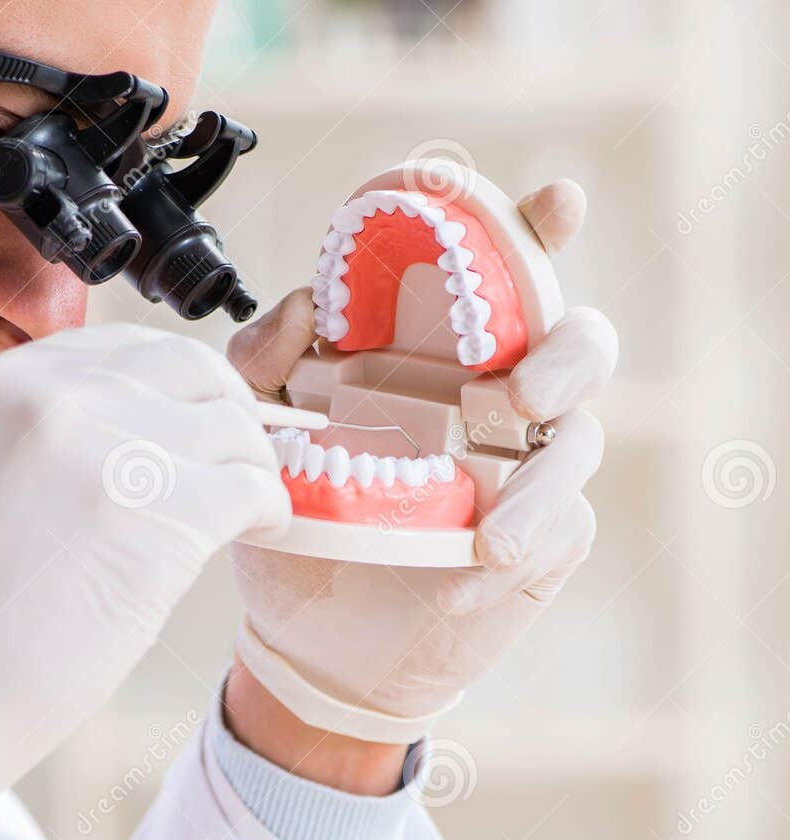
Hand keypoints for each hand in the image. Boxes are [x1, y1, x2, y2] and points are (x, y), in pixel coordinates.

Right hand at [0, 324, 291, 823]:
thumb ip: (28, 438)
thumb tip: (117, 437)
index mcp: (2, 383)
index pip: (127, 348)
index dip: (174, 388)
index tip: (192, 426)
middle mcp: (58, 397)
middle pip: (192, 373)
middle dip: (225, 417)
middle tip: (232, 467)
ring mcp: (109, 451)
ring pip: (232, 431)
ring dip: (249, 471)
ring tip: (242, 514)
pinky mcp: (158, 516)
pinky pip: (252, 489)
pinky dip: (267, 511)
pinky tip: (255, 535)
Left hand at [226, 181, 617, 749]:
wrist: (308, 637)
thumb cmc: (298, 516)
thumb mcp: (258, 435)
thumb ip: (263, 361)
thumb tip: (303, 308)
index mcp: (435, 347)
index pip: (499, 267)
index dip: (537, 226)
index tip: (555, 203)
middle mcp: (495, 392)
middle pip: (577, 339)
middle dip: (567, 354)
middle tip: (515, 394)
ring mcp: (527, 465)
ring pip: (582, 438)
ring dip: (546, 475)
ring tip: (494, 532)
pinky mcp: (543, 537)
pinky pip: (558, 528)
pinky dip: (518, 547)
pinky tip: (463, 577)